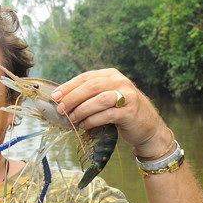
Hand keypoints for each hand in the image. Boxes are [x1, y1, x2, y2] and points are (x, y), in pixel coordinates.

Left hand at [51, 68, 173, 159]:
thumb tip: (61, 100)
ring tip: (71, 120)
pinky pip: (107, 115)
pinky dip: (92, 121)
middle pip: (91, 86)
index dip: (68, 86)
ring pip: (99, 100)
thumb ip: (89, 96)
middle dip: (72, 98)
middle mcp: (120, 82)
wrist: (148, 127)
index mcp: (111, 75)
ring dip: (81, 110)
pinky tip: (84, 126)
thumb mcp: (106, 98)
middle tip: (61, 110)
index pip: (86, 77)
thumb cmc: (121, 112)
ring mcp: (127, 96)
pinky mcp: (130, 113)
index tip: (54, 97)